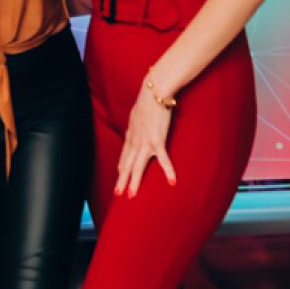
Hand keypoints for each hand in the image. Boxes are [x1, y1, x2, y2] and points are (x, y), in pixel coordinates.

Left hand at [115, 82, 176, 197]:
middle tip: (118, 194)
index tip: (120, 178)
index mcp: (130, 136)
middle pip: (127, 165)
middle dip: (122, 181)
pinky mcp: (158, 141)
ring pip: (138, 167)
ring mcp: (145, 143)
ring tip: (131, 195)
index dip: (121, 169)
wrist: (154, 93)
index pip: (124, 157)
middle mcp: (135, 142)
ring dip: (135, 182)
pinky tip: (172, 181)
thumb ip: (136, 126)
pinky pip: (163, 160)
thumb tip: (136, 128)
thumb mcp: (136, 116)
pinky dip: (168, 171)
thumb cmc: (147, 102)